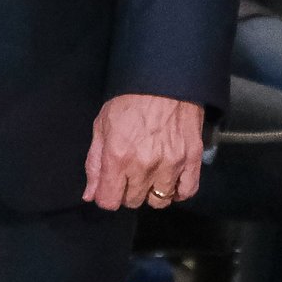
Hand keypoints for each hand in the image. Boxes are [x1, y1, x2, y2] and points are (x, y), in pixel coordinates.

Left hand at [82, 92, 204, 210]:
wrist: (163, 79)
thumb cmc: (129, 99)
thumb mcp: (101, 126)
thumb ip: (94, 163)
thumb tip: (90, 194)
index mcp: (118, 156)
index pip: (109, 201)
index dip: (107, 196)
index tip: (110, 186)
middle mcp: (144, 165)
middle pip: (133, 201)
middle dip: (128, 191)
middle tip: (131, 172)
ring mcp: (170, 164)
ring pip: (159, 200)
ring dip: (152, 192)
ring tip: (151, 176)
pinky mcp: (191, 159)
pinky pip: (187, 191)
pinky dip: (178, 191)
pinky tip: (171, 182)